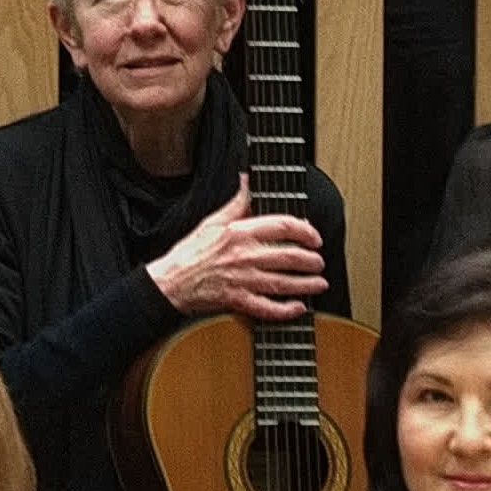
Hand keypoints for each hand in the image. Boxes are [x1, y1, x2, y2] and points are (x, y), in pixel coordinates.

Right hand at [149, 184, 326, 321]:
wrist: (170, 282)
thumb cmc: (190, 253)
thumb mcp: (213, 220)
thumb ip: (237, 201)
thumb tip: (247, 180)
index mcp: (240, 233)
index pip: (282, 226)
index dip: (305, 230)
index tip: (314, 236)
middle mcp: (244, 256)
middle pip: (289, 256)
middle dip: (311, 260)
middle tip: (319, 261)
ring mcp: (242, 280)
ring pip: (283, 282)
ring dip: (306, 284)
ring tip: (320, 283)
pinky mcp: (237, 301)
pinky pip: (267, 307)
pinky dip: (286, 310)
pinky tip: (298, 307)